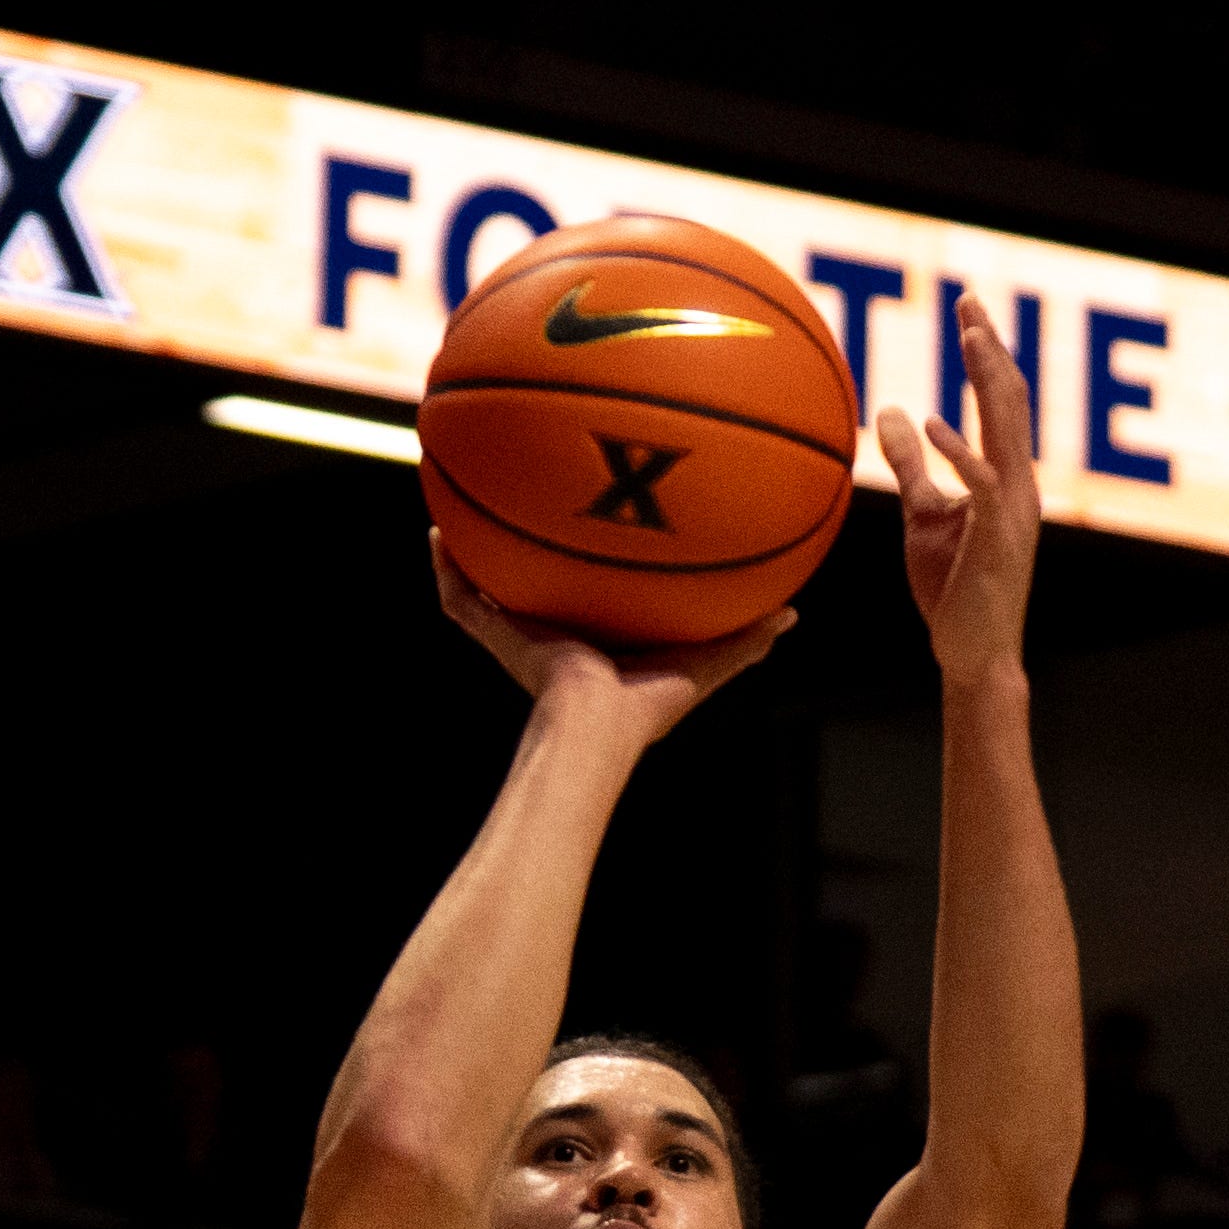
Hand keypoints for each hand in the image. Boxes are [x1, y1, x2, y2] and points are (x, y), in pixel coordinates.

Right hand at [436, 541, 789, 732]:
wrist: (596, 727)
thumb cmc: (647, 706)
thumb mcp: (705, 662)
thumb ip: (745, 641)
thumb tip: (792, 615)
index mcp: (600, 639)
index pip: (594, 596)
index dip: (591, 565)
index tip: (596, 528)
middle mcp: (556, 630)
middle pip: (537, 582)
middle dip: (528, 550)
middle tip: (528, 502)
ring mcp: (521, 632)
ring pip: (489, 586)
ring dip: (474, 550)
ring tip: (462, 508)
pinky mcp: (497, 637)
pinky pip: (462, 599)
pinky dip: (445, 569)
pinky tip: (437, 532)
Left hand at [880, 300, 1043, 687]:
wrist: (972, 653)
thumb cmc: (951, 587)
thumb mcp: (923, 513)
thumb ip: (910, 463)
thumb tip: (891, 411)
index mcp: (1005, 475)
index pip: (1001, 400)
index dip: (987, 353)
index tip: (969, 309)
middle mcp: (1020, 484)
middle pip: (1011, 401)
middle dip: (991, 349)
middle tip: (970, 300)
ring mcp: (1015, 511)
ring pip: (1008, 431)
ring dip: (988, 382)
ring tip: (969, 339)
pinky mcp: (999, 539)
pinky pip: (985, 485)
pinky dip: (962, 453)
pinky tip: (935, 424)